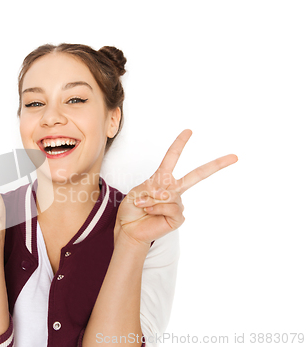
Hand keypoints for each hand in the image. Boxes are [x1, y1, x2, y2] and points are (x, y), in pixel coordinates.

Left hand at [116, 129, 237, 245]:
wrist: (128, 228)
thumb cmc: (131, 210)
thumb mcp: (137, 191)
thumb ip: (153, 189)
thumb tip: (167, 194)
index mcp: (163, 179)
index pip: (172, 158)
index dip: (180, 144)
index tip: (189, 131)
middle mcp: (173, 190)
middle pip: (197, 175)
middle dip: (216, 165)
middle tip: (234, 157)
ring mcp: (177, 204)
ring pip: (168, 195)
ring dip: (151, 200)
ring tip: (143, 206)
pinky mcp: (178, 218)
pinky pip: (169, 208)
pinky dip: (156, 209)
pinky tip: (150, 212)